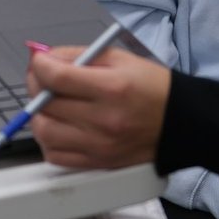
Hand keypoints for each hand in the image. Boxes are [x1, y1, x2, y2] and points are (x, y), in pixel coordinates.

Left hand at [28, 47, 168, 168]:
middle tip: (43, 80)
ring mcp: (98, 145)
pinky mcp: (97, 162)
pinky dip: (49, 140)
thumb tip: (45, 58)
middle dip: (37, 86)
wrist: (181, 122)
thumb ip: (80, 56)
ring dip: (39, 115)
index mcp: (112, 88)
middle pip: (45, 105)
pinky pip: (54, 155)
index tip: (39, 62)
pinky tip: (60, 127)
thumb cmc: (153, 88)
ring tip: (51, 105)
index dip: (40, 66)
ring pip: (44, 132)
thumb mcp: (121, 59)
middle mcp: (103, 119)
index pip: (57, 78)